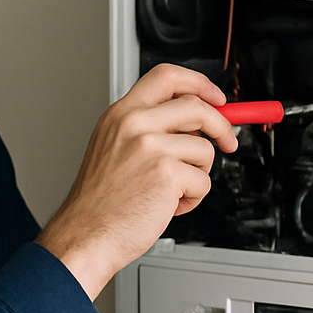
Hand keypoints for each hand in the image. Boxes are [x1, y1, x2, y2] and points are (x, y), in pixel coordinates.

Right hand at [36, 64, 236, 298]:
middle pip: (197, 106)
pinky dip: (193, 198)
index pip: (167, 77)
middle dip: (222, 125)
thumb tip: (196, 122)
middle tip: (227, 142)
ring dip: (198, 174)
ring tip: (173, 191)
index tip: (216, 97)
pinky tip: (168, 206)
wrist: (85, 235)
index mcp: (121, 114)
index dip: (199, 83)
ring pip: (205, 149)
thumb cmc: (101, 202)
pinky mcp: (167, 173)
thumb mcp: (113, 148)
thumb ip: (148, 128)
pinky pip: (203, 181)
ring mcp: (150, 147)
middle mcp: (134, 124)